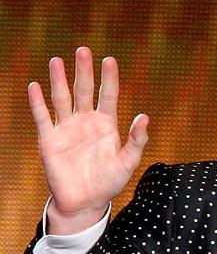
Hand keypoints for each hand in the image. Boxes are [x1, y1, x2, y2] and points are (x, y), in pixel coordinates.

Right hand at [28, 46, 148, 233]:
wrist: (85, 203)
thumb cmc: (108, 183)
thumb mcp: (127, 163)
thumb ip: (136, 141)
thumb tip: (145, 117)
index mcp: (106, 125)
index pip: (108, 96)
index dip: (109, 78)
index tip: (109, 60)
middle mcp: (85, 122)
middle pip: (84, 91)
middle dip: (84, 71)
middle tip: (83, 51)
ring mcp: (67, 129)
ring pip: (62, 99)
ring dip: (59, 80)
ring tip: (57, 61)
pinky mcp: (50, 140)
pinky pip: (43, 118)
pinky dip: (38, 103)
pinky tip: (36, 87)